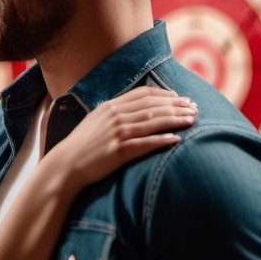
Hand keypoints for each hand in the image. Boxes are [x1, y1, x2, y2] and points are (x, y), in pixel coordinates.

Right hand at [48, 86, 196, 188]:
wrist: (66, 165)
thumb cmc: (82, 145)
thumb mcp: (96, 121)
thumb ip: (114, 112)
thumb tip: (134, 108)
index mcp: (110, 106)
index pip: (144, 94)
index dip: (166, 94)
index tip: (181, 97)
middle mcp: (115, 116)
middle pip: (153, 106)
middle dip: (177, 105)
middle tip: (194, 107)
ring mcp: (117, 133)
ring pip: (153, 122)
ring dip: (175, 120)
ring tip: (192, 120)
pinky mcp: (119, 151)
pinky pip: (146, 143)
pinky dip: (162, 140)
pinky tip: (177, 139)